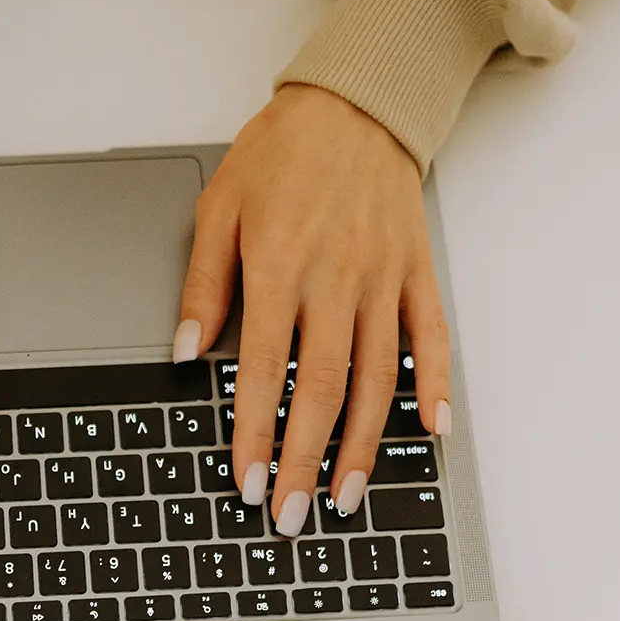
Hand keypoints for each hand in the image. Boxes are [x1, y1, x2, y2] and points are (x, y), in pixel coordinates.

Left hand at [175, 84, 450, 534]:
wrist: (355, 105)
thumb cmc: (281, 156)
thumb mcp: (218, 210)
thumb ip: (202, 287)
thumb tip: (185, 355)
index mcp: (281, 268)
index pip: (263, 371)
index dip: (254, 434)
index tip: (245, 481)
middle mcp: (337, 280)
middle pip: (324, 391)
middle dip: (303, 461)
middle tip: (289, 515)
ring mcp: (383, 280)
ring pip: (377, 379)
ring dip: (364, 447)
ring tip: (346, 498)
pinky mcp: (417, 275)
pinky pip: (432, 340)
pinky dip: (434, 389)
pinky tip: (430, 433)